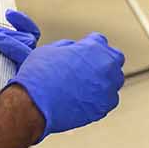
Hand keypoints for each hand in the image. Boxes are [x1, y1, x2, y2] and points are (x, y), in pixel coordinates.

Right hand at [0, 30, 125, 140]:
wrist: (33, 105)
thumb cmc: (38, 78)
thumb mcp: (49, 50)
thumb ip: (67, 46)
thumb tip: (72, 49)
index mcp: (93, 47)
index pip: (100, 41)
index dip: (89, 47)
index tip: (84, 53)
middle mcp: (106, 65)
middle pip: (114, 58)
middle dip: (103, 61)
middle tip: (88, 69)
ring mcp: (107, 87)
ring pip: (115, 80)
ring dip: (104, 81)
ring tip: (86, 86)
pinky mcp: (104, 106)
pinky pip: (109, 100)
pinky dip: (100, 100)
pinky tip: (86, 100)